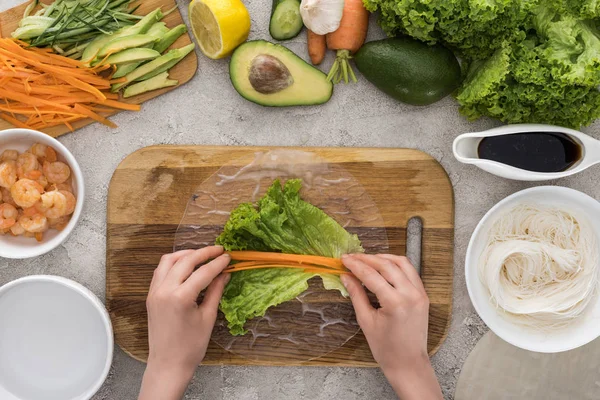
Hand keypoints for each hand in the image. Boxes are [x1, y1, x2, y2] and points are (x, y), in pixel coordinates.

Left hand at [138, 246, 230, 399]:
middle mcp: (164, 290)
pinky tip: (185, 265)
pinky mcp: (150, 296)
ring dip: (185, 254)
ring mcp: (154, 292)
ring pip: (168, 261)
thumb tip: (225, 274)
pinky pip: (160, 271)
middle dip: (203, 253)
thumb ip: (215, 291)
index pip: (203, 272)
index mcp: (180, 297)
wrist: (168, 364)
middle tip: (218, 250)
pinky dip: (173, 263)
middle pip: (185, 261)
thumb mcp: (208, 317)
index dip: (218, 263)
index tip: (229, 257)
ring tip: (201, 255)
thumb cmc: (191, 346)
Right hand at [341, 254, 442, 399]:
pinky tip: (383, 266)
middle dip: (367, 259)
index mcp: (395, 303)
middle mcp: (410, 294)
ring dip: (383, 258)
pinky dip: (396, 265)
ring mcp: (420, 293)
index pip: (371, 275)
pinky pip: (410, 272)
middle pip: (386, 265)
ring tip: (366, 259)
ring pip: (401, 263)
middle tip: (351, 257)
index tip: (343, 259)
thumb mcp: (366, 321)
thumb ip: (356, 294)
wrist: (408, 363)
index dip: (355, 265)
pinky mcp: (423, 295)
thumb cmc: (386, 348)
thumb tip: (346, 276)